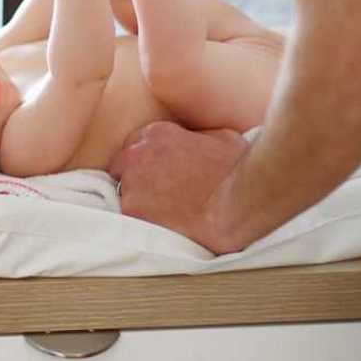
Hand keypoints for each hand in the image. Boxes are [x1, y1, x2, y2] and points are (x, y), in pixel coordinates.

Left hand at [108, 121, 251, 253]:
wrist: (237, 201)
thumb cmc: (237, 168)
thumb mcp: (221, 137)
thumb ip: (198, 136)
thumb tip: (199, 142)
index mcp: (157, 134)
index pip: (136, 145)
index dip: (146, 162)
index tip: (157, 175)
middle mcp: (138, 154)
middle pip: (123, 167)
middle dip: (136, 180)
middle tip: (158, 196)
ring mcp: (132, 183)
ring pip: (123, 193)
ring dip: (139, 202)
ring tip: (163, 215)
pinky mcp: (133, 210)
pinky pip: (128, 217)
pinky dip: (142, 222)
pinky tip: (162, 227)